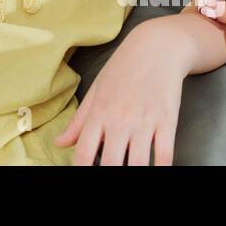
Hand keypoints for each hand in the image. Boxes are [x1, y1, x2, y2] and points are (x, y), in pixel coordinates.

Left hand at [54, 20, 187, 164]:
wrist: (156, 46)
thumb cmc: (123, 69)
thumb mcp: (96, 91)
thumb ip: (79, 121)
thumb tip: (59, 143)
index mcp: (99, 113)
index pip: (84, 152)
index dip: (80, 170)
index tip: (81, 178)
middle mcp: (119, 120)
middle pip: (111, 163)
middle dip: (109, 176)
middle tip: (108, 178)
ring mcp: (144, 121)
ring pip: (137, 163)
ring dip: (134, 173)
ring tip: (130, 175)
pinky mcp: (167, 121)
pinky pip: (165, 154)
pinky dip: (161, 168)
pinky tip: (156, 171)